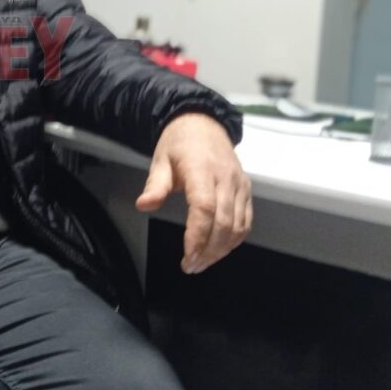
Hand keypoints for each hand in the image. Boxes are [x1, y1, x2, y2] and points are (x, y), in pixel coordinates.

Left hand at [135, 113, 251, 273]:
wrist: (204, 123)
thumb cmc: (179, 144)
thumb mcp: (161, 160)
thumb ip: (155, 185)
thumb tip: (143, 205)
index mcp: (202, 169)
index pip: (205, 207)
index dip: (198, 235)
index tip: (187, 255)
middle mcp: (226, 178)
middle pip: (223, 222)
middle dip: (208, 250)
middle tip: (191, 266)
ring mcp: (239, 184)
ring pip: (238, 225)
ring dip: (222, 249)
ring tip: (202, 263)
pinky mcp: (247, 189)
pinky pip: (246, 220)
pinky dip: (235, 239)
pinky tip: (219, 249)